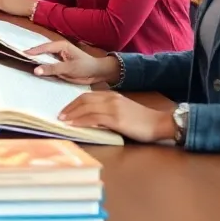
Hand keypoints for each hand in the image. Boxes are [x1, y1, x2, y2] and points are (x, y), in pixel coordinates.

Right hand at [27, 40, 120, 84]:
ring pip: (44, 58)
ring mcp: (58, 57)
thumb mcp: (68, 68)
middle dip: (32, 55)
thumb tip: (35, 70)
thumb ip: (52, 69)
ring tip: (23, 64)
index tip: (22, 54)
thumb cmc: (85, 67)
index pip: (43, 48)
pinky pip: (48, 65)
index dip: (33, 51)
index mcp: (61, 46)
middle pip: (42, 51)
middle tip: (19, 58)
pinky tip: (35, 71)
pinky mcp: (59, 64)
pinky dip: (42, 67)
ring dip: (36, 61)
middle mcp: (58, 50)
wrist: (97, 73)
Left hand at [58, 92, 177, 142]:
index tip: (65, 109)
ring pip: (86, 108)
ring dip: (72, 114)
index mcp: (112, 95)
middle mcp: (111, 98)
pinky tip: (74, 125)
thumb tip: (92, 117)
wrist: (159, 123)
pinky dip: (81, 121)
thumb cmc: (142, 121)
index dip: (74, 102)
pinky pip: (94, 118)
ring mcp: (113, 108)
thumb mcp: (123, 110)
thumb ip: (108, 110)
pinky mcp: (116, 119)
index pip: (87, 96)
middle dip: (70, 107)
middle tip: (60, 115)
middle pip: (84, 100)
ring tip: (63, 120)